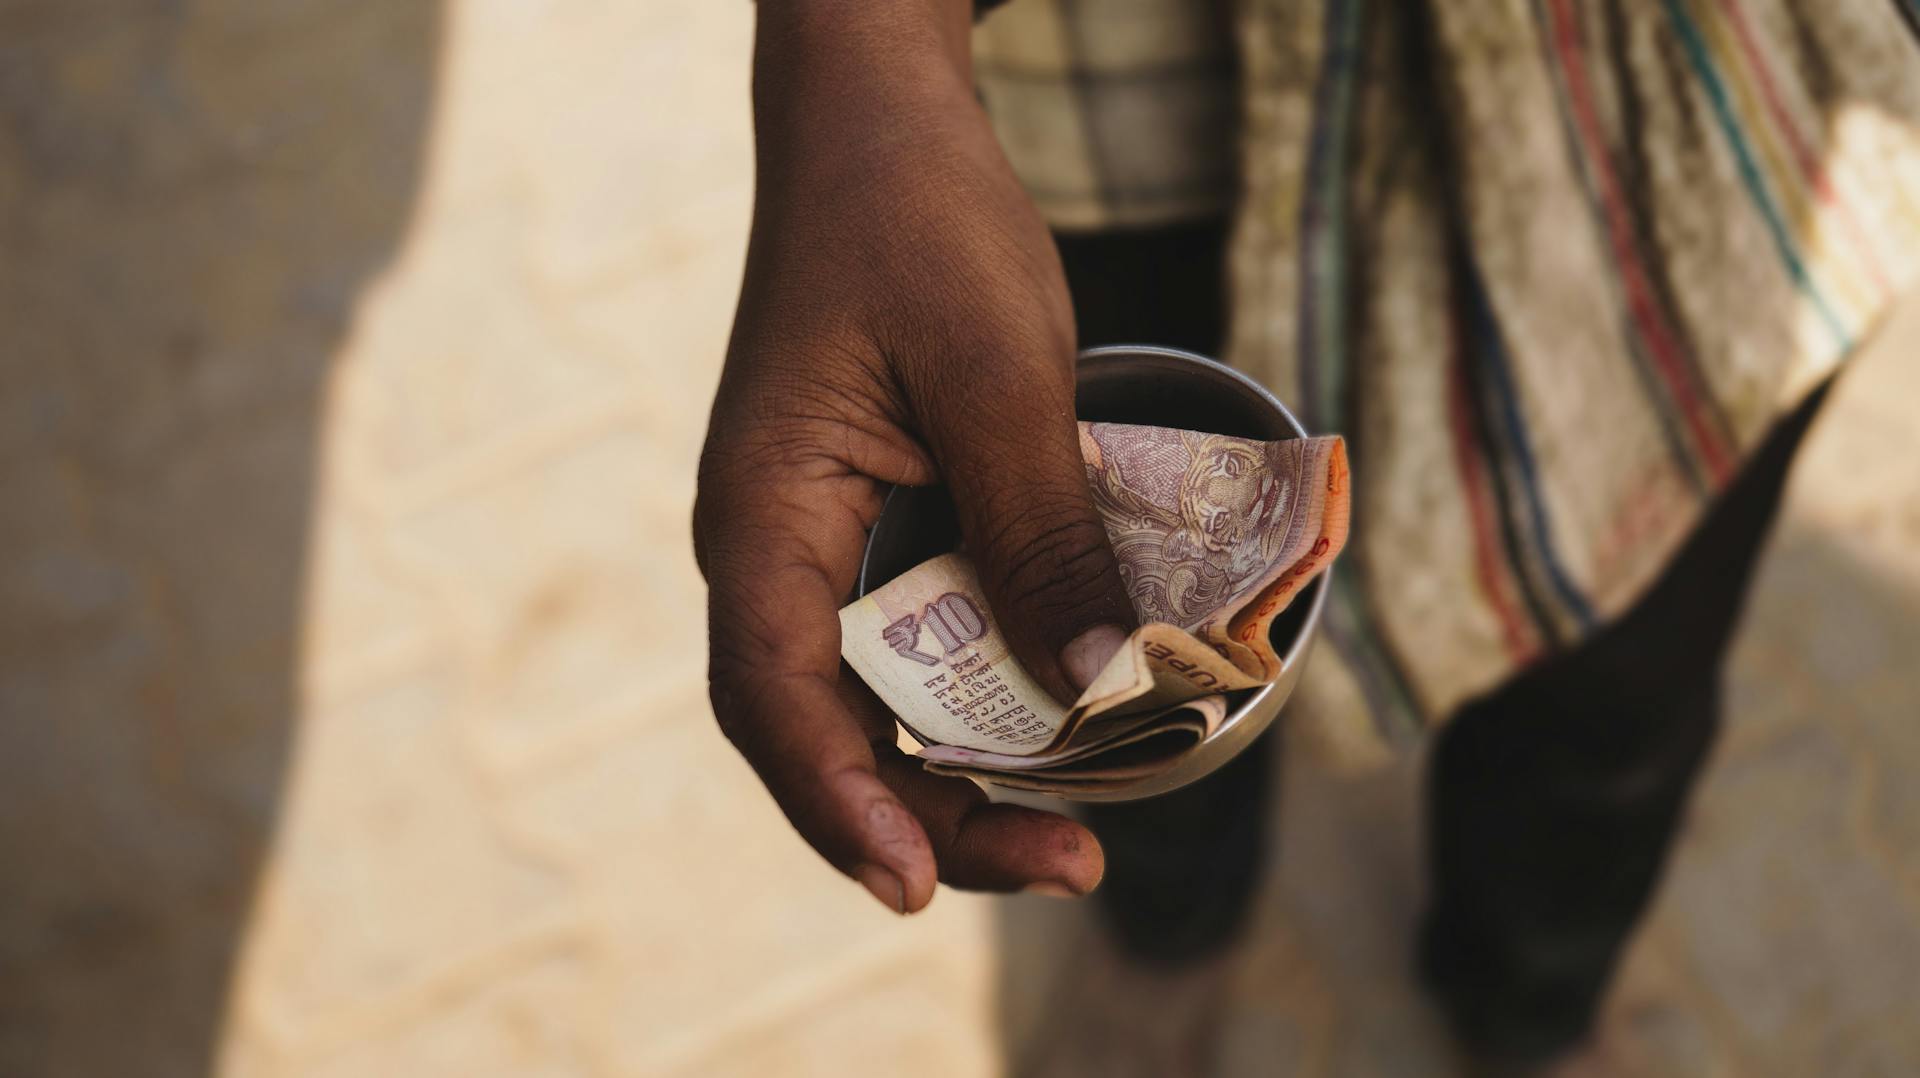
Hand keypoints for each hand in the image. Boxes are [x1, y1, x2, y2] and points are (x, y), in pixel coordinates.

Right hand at [693, 2, 1133, 912]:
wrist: (883, 124)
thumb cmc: (918, 221)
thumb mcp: (997, 372)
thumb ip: (1040, 525)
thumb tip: (1100, 682)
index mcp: (759, 513)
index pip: (771, 693)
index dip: (838, 802)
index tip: (915, 884)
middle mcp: (775, 550)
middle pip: (829, 728)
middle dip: (935, 816)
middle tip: (1070, 866)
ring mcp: (825, 544)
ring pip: (880, 700)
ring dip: (968, 772)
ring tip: (1076, 832)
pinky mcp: (883, 528)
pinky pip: (926, 641)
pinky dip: (992, 695)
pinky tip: (1070, 723)